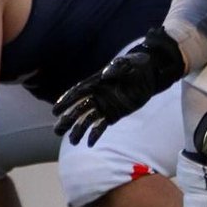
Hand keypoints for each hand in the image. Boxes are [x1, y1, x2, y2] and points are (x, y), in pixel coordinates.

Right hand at [53, 27, 184, 146]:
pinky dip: (94, 134)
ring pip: (87, 120)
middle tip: (57, 130)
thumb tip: (105, 74)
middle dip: (67, 119)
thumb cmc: (138, 64)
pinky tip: (89, 143)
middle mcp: (97, 95)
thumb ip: (117, 67)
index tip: (55, 111)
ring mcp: (104, 106)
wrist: (151, 74)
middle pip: (78, 109)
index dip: (66, 101)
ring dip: (78, 130)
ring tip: (72, 141)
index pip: (78, 92)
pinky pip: (101, 126)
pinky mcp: (113, 115)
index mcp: (96, 82)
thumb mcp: (130, 63)